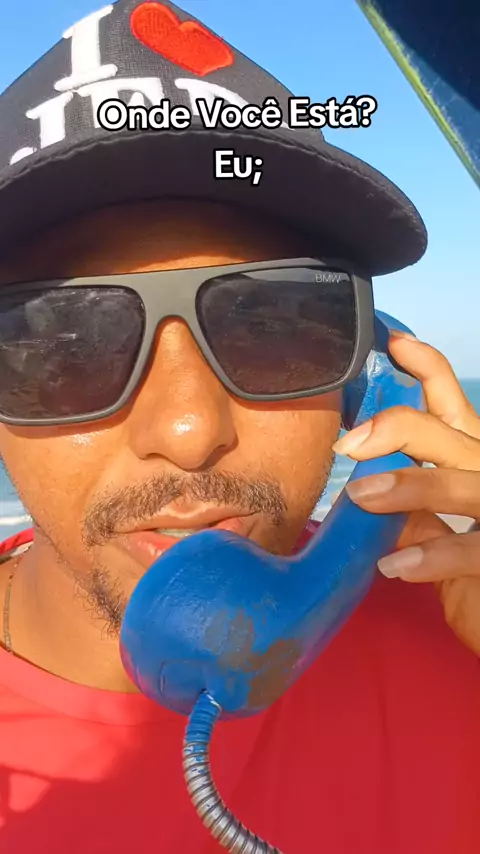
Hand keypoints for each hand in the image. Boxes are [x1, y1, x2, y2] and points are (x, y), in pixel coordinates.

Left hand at [333, 331, 479, 655]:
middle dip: (397, 428)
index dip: (426, 366)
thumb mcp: (433, 529)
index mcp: (471, 459)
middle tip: (347, 444)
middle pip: (449, 431)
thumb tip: (358, 481)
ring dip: (409, 487)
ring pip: (459, 483)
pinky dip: (429, 557)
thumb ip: (404, 501)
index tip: (392, 342)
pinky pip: (468, 551)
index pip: (452, 401)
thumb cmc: (471, 574)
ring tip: (361, 496)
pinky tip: (393, 566)